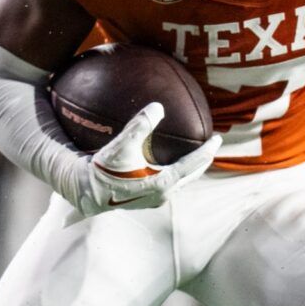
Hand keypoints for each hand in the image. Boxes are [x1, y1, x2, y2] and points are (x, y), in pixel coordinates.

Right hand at [66, 103, 219, 217]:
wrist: (86, 192)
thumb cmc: (103, 170)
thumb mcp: (121, 145)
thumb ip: (140, 125)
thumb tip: (158, 106)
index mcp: (162, 183)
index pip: (192, 165)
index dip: (207, 151)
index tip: (218, 138)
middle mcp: (163, 194)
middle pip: (192, 175)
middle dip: (204, 160)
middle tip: (213, 144)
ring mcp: (156, 199)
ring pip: (183, 181)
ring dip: (192, 167)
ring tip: (199, 153)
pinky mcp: (148, 199)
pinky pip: (172, 184)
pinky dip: (179, 172)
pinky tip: (174, 162)